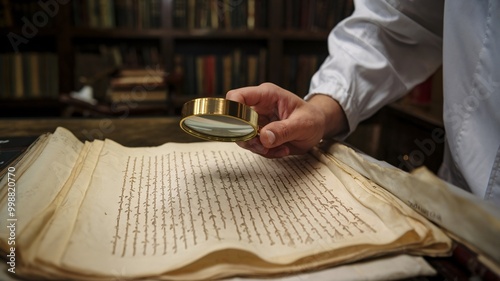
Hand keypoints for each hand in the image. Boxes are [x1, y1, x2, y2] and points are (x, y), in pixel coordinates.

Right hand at [226, 83, 347, 157]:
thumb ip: (283, 130)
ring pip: (243, 137)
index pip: (237, 97)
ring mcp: (257, 121)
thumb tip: (264, 137)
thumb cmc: (313, 118)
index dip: (232, 111)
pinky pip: (254, 146)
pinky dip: (267, 152)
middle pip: (235, 121)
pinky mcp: (259, 134)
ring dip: (259, 148)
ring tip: (281, 148)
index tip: (241, 129)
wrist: (318, 126)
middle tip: (265, 147)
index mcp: (266, 95)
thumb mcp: (303, 124)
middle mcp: (258, 107)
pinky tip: (283, 149)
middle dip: (248, 138)